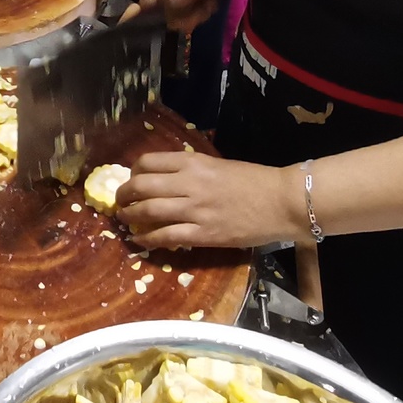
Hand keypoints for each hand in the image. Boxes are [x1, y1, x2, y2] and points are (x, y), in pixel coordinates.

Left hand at [115, 152, 299, 249]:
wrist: (281, 201)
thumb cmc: (254, 181)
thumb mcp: (217, 165)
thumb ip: (191, 170)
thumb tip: (165, 179)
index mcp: (193, 162)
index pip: (148, 162)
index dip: (133, 173)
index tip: (132, 181)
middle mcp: (188, 183)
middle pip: (141, 186)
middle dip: (123, 195)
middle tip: (120, 202)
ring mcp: (194, 210)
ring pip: (147, 211)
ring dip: (129, 217)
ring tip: (125, 220)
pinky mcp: (203, 234)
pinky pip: (165, 237)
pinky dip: (147, 239)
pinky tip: (140, 241)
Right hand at [137, 0, 237, 31]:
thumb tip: (169, 11)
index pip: (145, 2)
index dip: (156, 16)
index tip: (178, 19)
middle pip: (163, 12)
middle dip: (185, 16)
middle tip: (204, 10)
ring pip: (178, 12)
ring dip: (196, 12)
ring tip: (211, 2)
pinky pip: (187, 6)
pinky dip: (200, 7)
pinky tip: (211, 0)